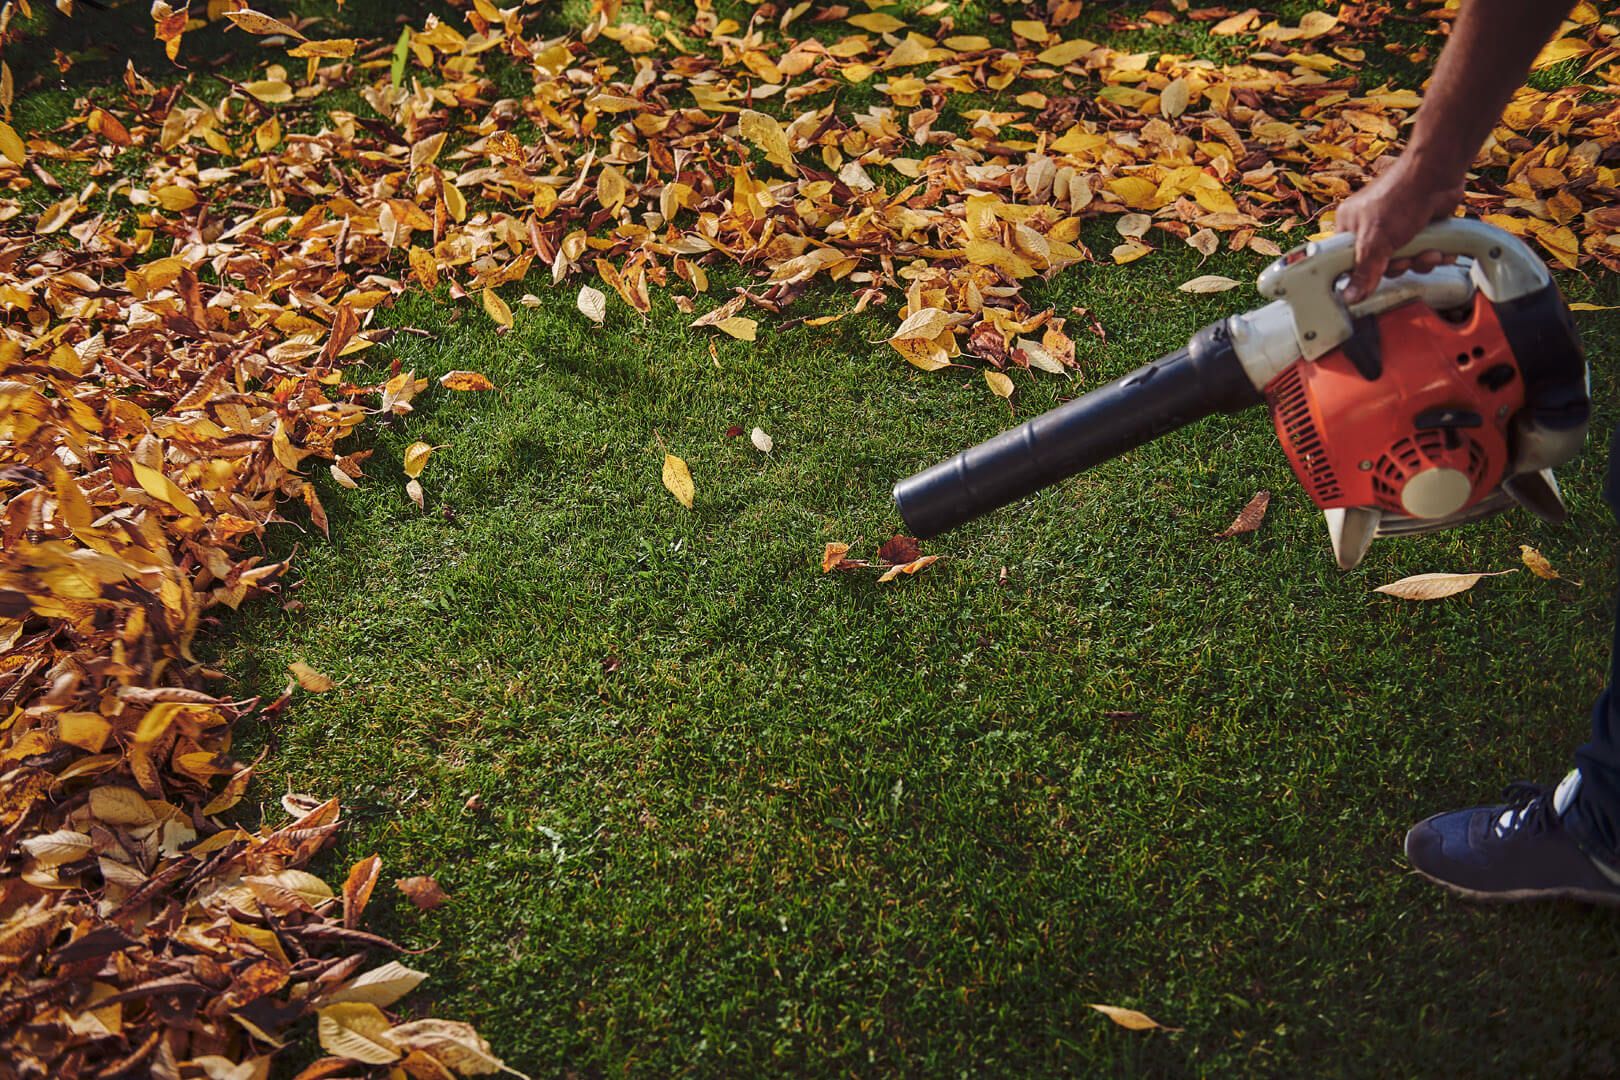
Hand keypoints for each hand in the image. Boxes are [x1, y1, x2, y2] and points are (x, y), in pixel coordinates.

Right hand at [1334, 156, 1465, 303]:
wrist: (1437, 173)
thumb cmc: (1400, 196)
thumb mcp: (1375, 241)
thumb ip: (1363, 272)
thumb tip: (1349, 297)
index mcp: (1350, 226)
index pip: (1348, 261)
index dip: (1362, 273)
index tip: (1374, 276)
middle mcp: (1371, 227)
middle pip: (1380, 266)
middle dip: (1401, 265)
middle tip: (1407, 258)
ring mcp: (1397, 228)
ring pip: (1405, 261)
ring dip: (1420, 260)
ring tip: (1429, 251)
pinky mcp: (1419, 228)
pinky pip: (1423, 252)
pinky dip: (1434, 253)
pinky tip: (1441, 248)